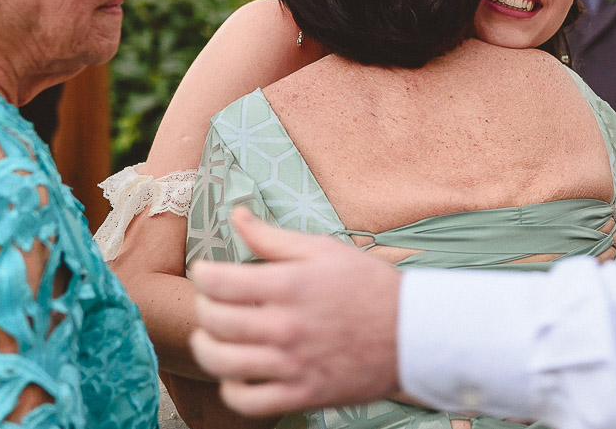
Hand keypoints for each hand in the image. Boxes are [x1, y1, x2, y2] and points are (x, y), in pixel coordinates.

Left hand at [189, 208, 401, 414]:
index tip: (205, 272)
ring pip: (222, 362)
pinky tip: (237, 372)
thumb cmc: (369, 286)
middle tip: (212, 302)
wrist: (413, 333)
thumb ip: (273, 237)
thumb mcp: (323, 250)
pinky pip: (246, 401)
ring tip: (214, 336)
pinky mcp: (302, 394)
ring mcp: (293, 364)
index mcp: (289, 285)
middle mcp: (286, 326)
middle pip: (213, 321)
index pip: (217, 282)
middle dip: (203, 307)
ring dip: (207, 347)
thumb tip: (236, 215)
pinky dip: (231, 389)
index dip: (202, 274)